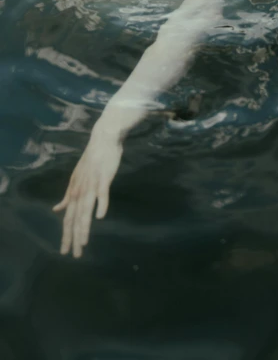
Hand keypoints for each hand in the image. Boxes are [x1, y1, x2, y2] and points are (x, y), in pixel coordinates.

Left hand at [53, 124, 122, 257]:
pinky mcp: (103, 179)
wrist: (103, 140)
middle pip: (75, 218)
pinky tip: (101, 216)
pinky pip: (102, 194)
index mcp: (73, 192)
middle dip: (73, 238)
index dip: (66, 235)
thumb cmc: (92, 160)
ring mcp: (91, 185)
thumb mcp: (76, 179)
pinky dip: (101, 204)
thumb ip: (68, 196)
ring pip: (86, 210)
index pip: (68, 218)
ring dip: (84, 228)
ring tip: (83, 243)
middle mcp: (79, 191)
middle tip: (74, 255)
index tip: (65, 251)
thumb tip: (56, 210)